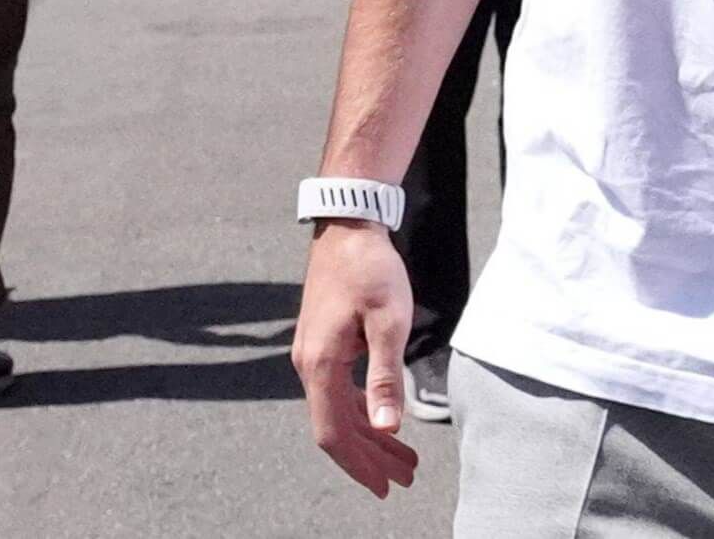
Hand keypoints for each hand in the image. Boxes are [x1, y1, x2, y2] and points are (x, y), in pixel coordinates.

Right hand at [296, 218, 421, 496]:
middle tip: (405, 479)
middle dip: (369, 458)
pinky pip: (339, 391)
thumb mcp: (388, 322)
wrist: (348, 225)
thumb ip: (385, 377)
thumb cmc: (370, 269)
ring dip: (369, 437)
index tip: (385, 487)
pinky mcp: (323, 343)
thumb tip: (387, 428)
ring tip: (403, 459)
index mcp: (320, 365)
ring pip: (338, 410)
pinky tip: (384, 420)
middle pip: (336, 428)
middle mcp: (308, 365)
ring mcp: (313, 354)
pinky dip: (362, 411)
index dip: (359, 465)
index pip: (333, 433)